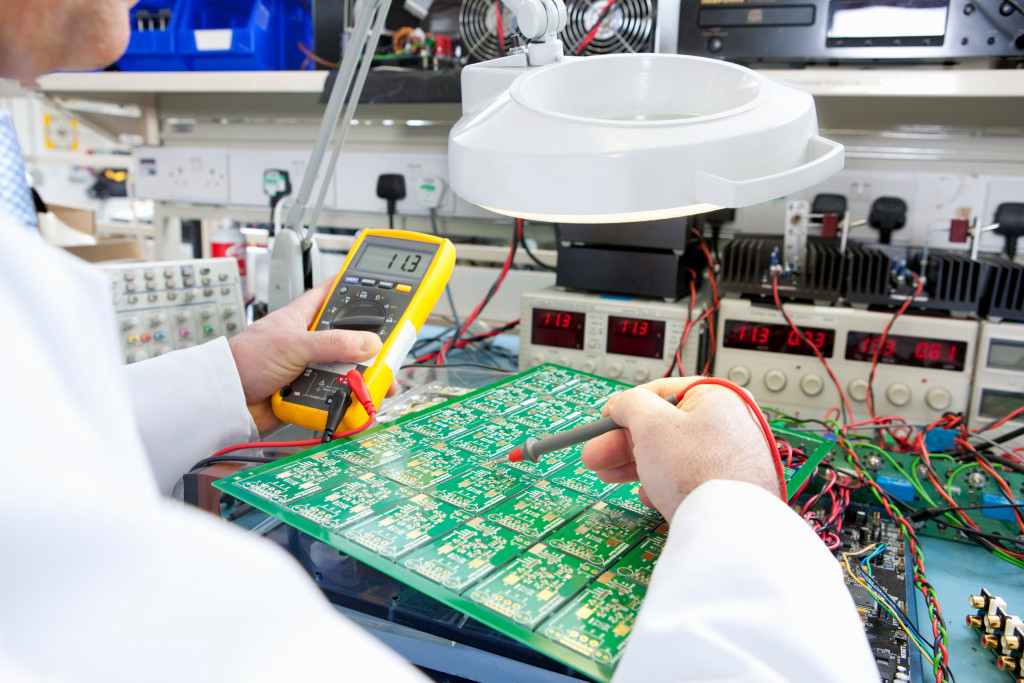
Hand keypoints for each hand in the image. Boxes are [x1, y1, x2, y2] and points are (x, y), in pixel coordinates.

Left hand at [227, 277, 381, 431]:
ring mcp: (314, 367)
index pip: (339, 293)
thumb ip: (333, 342)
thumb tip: (369, 343)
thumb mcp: (293, 344)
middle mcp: (314, 341)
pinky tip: (356, 401)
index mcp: (307, 316)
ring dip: (362, 378)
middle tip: (390, 352)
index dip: (362, 288)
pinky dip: (348, 399)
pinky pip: (339, 394)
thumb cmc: (244, 359)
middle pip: (354, 338)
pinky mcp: (313, 392)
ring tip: (375, 384)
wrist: (226, 399)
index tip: (388, 288)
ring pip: (350, 370)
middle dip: (372, 347)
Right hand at [580, 377, 778, 523]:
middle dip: (622, 443)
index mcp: (717, 396)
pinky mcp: (728, 488)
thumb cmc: (699, 471)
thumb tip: (620, 405)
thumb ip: (629, 404)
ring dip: (636, 465)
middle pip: (663, 428)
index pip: (660, 392)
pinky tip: (650, 496)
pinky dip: (664, 485)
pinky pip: (688, 479)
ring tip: (609, 477)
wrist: (728, 528)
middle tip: (597, 455)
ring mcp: (731, 458)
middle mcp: (729, 424)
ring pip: (672, 456)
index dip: (625, 407)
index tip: (604, 423)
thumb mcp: (651, 424)